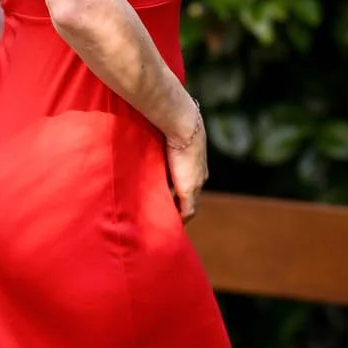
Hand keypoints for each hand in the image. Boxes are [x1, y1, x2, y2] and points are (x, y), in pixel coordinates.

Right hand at [164, 106, 206, 221]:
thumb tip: (148, 136)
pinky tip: (169, 224)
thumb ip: (161, 141)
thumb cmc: (171, 123)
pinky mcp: (190, 189)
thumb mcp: (167, 135)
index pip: (190, 183)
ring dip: (178, 212)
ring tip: (164, 219)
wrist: (182, 123)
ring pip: (190, 205)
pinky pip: (188, 211)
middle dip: (178, 205)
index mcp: (196, 162)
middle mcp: (200, 175)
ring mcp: (196, 183)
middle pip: (191, 197)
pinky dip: (180, 219)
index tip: (167, 198)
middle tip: (164, 213)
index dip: (178, 192)